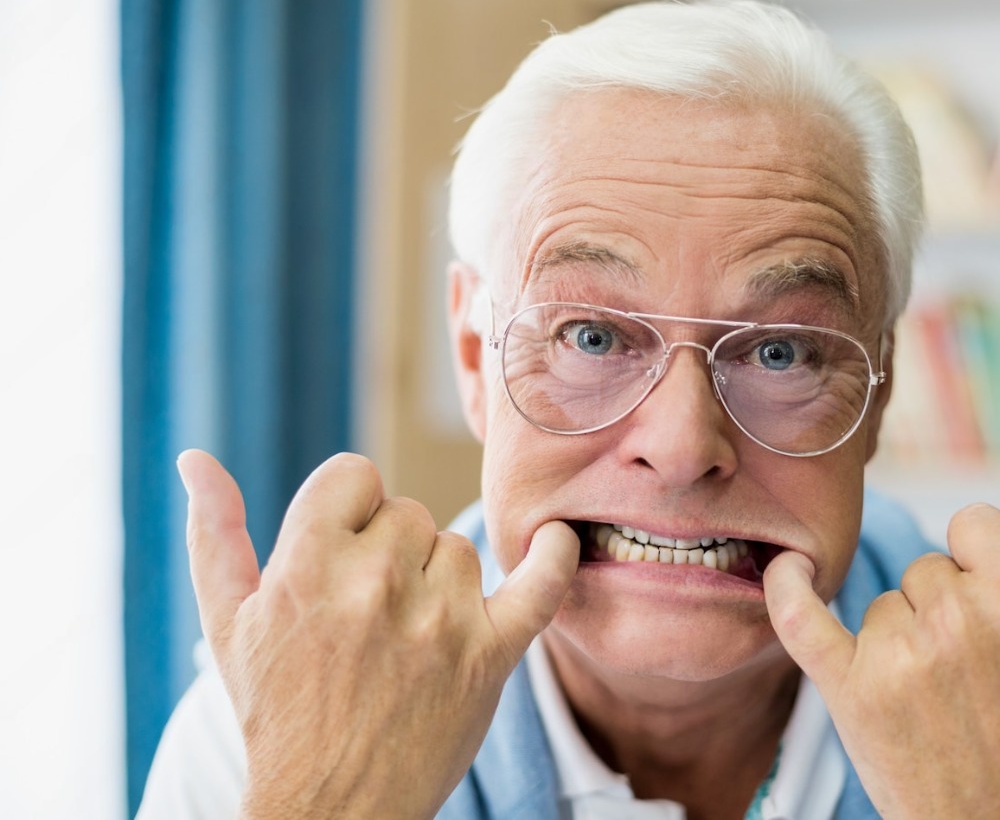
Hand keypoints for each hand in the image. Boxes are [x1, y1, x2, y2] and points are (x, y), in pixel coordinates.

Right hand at [180, 450, 578, 818]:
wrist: (330, 810)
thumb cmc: (275, 712)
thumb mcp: (227, 624)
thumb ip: (214, 534)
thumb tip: (195, 459)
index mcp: (308, 566)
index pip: (355, 474)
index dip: (349, 507)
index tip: (343, 547)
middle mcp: (377, 583)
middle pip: (407, 512)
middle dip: (389, 549)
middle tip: (369, 610)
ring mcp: (440, 620)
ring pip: (459, 548)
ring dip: (440, 579)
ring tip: (408, 633)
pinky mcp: (490, 656)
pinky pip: (541, 585)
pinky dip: (555, 558)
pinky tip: (559, 538)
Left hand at [763, 502, 999, 818]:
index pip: (972, 524)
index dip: (982, 563)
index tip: (995, 607)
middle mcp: (958, 620)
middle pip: (928, 569)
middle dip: (947, 609)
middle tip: (974, 674)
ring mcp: (898, 655)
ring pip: (883, 602)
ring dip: (902, 638)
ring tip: (938, 696)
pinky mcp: (848, 689)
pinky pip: (801, 616)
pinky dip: (786, 588)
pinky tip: (786, 567)